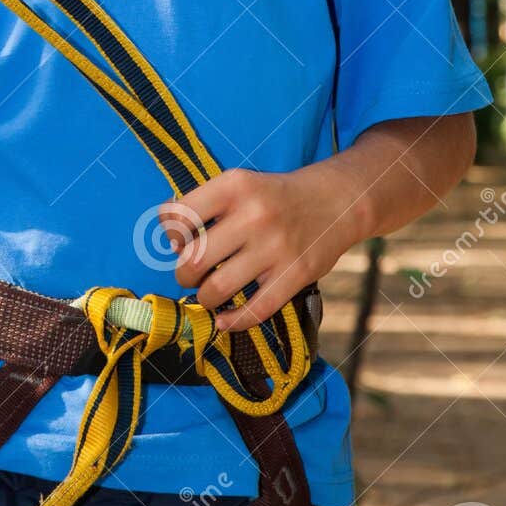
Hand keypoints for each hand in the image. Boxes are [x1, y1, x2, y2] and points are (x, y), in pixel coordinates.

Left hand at [156, 161, 362, 330]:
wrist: (335, 201)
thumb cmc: (273, 196)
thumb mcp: (240, 184)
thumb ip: (206, 205)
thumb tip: (171, 244)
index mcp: (235, 186)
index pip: (180, 216)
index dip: (170, 235)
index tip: (179, 242)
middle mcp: (254, 215)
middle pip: (194, 260)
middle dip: (184, 274)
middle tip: (191, 274)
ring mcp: (276, 247)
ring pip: (217, 289)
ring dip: (204, 298)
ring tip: (208, 293)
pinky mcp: (296, 274)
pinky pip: (255, 310)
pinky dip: (232, 321)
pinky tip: (224, 319)